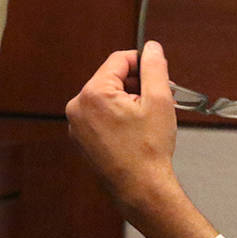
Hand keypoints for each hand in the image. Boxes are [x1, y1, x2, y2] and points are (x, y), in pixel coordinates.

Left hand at [67, 42, 217, 237]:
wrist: (141, 189)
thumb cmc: (148, 151)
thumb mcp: (159, 100)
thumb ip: (154, 67)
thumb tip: (151, 48)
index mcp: (93, 93)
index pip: (119, 60)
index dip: (142, 63)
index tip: (158, 73)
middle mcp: (78, 107)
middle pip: (112, 78)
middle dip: (136, 85)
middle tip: (157, 100)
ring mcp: (77, 125)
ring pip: (107, 96)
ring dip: (129, 100)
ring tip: (147, 118)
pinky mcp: (82, 138)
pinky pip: (101, 114)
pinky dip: (119, 115)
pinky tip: (135, 130)